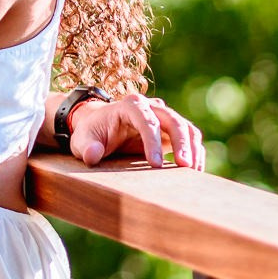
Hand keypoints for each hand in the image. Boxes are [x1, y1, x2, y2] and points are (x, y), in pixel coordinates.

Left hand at [70, 93, 205, 170]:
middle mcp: (150, 107)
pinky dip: (195, 152)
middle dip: (181, 142)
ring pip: (186, 128)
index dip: (152, 140)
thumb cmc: (91, 133)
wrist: (99, 127)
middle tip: (184, 167)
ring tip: (193, 172)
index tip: (155, 164)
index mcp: (128, 105)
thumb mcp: (82, 141)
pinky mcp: (170, 131)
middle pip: (172, 120)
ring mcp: (163, 117)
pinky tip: (195, 171)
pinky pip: (190, 138)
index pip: (145, 119)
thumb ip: (86, 147)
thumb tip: (92, 155)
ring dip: (192, 148)